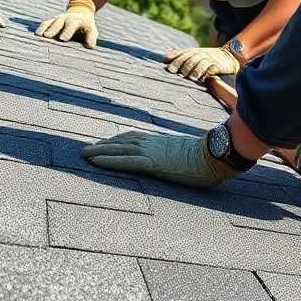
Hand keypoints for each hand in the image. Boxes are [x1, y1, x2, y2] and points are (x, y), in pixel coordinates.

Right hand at [35, 0, 97, 48]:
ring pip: (51, 22)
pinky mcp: (52, 21)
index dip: (67, 31)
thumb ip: (91, 38)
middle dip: (53, 29)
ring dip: (45, 28)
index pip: (72, 25)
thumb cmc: (86, 27)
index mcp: (77, 20)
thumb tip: (90, 46)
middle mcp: (67, 18)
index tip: (63, 39)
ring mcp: (58, 19)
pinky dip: (41, 28)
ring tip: (39, 35)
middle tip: (48, 36)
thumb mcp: (92, 30)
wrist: (80, 13)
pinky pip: (46, 23)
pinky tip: (37, 34)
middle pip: (59, 22)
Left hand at [81, 130, 237, 188]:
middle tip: (87, 149)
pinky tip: (95, 162)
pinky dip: (107, 160)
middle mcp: (152, 142)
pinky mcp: (151, 162)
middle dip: (103, 145)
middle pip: (121, 140)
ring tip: (84, 154)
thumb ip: (182, 155)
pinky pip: (124, 160)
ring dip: (99, 151)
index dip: (117, 140)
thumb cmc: (209, 156)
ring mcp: (150, 151)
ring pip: (118, 148)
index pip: (133, 137)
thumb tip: (186, 160)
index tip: (105, 143)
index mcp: (160, 140)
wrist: (215, 154)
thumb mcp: (191, 154)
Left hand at [162, 46, 239, 80]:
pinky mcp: (218, 66)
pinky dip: (206, 73)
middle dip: (181, 65)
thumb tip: (164, 58)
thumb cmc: (208, 57)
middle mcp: (200, 54)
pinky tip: (202, 78)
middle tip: (175, 73)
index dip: (175, 59)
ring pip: (200, 64)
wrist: (229, 55)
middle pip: (189, 59)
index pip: (182, 54)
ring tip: (188, 77)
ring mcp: (209, 59)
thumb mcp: (195, 54)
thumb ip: (181, 56)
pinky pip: (211, 69)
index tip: (168, 67)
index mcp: (194, 51)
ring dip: (193, 70)